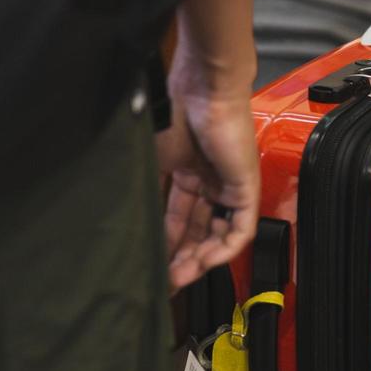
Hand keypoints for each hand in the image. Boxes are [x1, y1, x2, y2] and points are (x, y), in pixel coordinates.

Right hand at [158, 55, 259, 290]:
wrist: (200, 89)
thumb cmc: (172, 113)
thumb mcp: (151, 161)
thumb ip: (144, 191)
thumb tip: (123, 223)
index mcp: (189, 173)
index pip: (180, 219)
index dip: (167, 245)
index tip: (153, 266)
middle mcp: (212, 182)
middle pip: (200, 231)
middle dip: (182, 259)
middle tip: (165, 281)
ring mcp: (230, 185)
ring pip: (220, 235)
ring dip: (201, 260)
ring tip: (179, 277)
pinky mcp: (247, 188)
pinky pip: (241, 229)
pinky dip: (224, 249)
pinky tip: (204, 263)